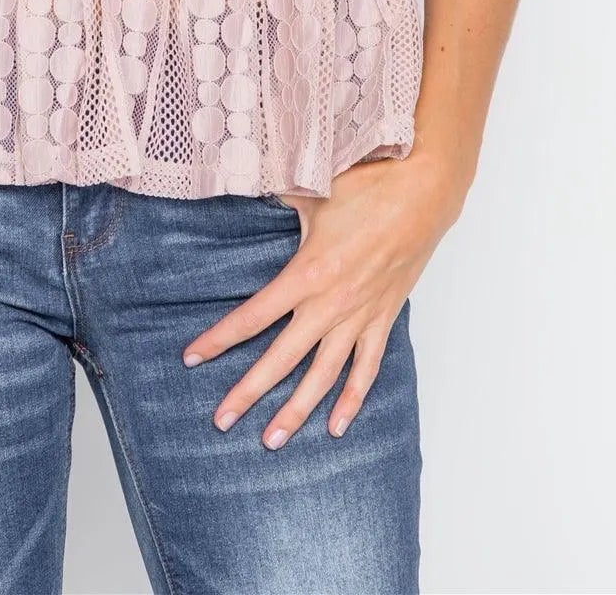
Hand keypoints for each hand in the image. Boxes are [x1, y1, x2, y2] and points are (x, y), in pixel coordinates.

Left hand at [180, 154, 466, 445]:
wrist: (424, 193)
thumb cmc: (368, 185)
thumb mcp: (311, 188)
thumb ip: (273, 194)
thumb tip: (240, 176)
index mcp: (307, 273)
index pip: (253, 316)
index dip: (220, 339)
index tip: (191, 358)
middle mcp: (331, 304)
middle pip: (281, 359)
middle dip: (248, 392)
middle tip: (221, 420)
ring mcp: (359, 317)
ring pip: (322, 377)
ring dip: (296, 410)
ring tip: (271, 440)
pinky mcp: (384, 319)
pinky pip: (366, 369)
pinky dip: (352, 399)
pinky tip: (337, 427)